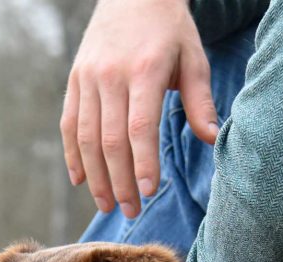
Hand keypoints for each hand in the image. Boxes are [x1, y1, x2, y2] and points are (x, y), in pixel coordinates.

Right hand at [61, 0, 216, 217]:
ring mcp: (88, 78)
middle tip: (130, 211)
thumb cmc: (169, 30)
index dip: (142, 164)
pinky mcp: (74, 81)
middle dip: (120, 181)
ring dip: (96, 177)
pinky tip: (81, 180)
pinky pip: (69, 125)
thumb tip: (213, 141)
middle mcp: (111, 76)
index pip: (139, 128)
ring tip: (108, 204)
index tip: (148, 193)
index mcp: (145, 71)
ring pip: (86, 137)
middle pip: (110, 140)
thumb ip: (200, 102)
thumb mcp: (193, 59)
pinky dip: (72, 155)